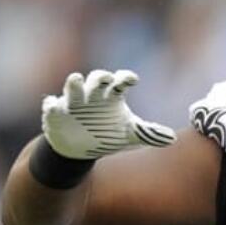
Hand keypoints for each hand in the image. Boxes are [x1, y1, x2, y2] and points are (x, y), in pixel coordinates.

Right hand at [41, 69, 175, 159]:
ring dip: (74, 84)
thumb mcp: (129, 134)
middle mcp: (92, 95)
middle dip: (100, 77)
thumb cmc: (106, 132)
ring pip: (73, 88)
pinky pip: (52, 107)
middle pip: (97, 79)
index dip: (125, 78)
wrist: (80, 147)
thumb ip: (150, 134)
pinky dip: (52, 106)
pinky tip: (53, 106)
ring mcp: (73, 103)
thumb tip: (174, 139)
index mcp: (111, 96)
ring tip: (75, 79)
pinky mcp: (56, 114)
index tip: (132, 79)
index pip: (119, 82)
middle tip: (106, 78)